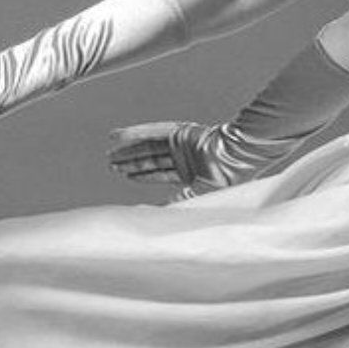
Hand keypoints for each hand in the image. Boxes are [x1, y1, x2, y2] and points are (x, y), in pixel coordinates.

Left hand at [107, 121, 229, 198]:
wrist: (236, 159)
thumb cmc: (224, 182)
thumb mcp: (196, 198)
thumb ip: (174, 205)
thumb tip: (148, 215)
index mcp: (193, 173)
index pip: (161, 174)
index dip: (143, 175)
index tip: (126, 175)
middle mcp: (186, 158)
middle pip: (153, 160)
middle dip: (133, 163)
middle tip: (113, 164)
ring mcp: (182, 144)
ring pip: (150, 147)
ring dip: (130, 151)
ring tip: (112, 154)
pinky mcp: (179, 132)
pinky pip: (152, 132)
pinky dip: (134, 133)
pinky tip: (118, 136)